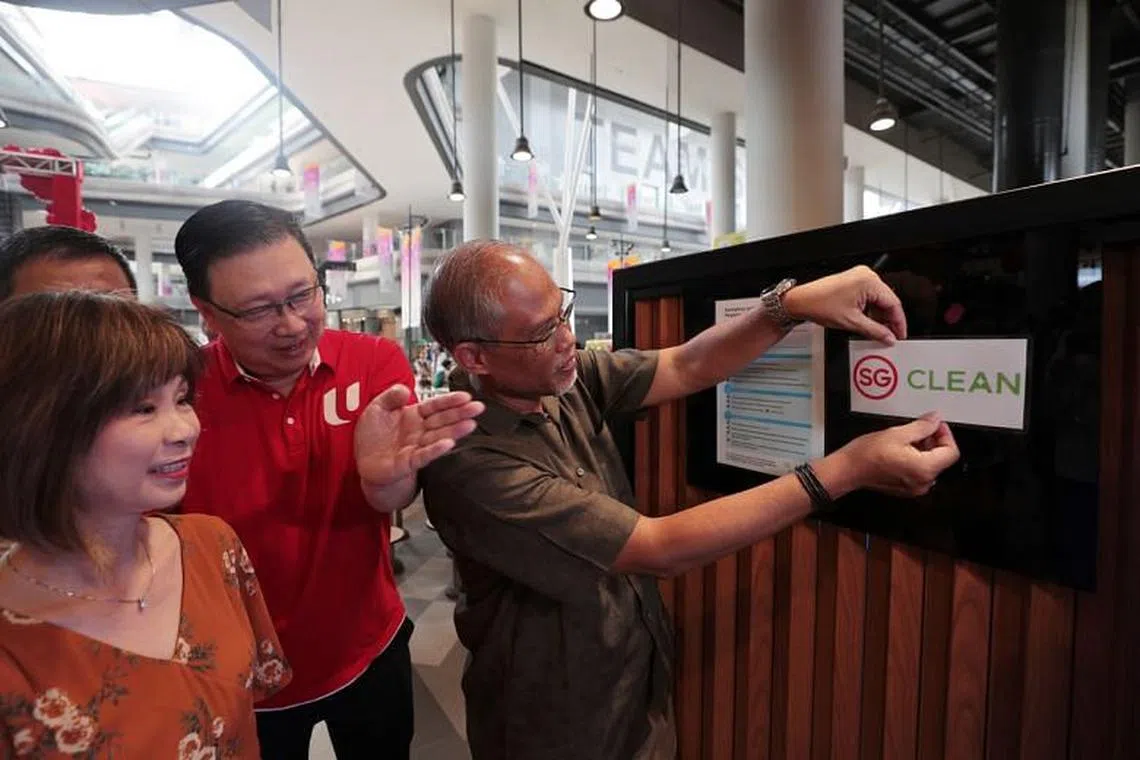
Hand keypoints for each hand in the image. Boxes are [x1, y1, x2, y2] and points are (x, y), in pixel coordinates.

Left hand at [354, 385, 484, 489]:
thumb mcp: (377, 407)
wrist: (362, 462)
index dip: (450, 401)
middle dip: (461, 413)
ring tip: (470, 424)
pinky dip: (435, 450)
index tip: (466, 396)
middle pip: (443, 420)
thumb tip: (405, 388)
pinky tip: (448, 444)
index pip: (435, 406)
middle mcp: (419, 431)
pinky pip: (424, 455)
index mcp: (414, 415)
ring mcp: (416, 446)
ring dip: (455, 431)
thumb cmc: (372, 436)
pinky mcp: (408, 462)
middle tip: (478, 408)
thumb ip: (390, 396)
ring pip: (438, 437)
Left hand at [782, 265, 906, 344]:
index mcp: (869, 281)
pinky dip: (871, 310)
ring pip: (878, 300)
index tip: (900, 334)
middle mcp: (866, 275)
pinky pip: (869, 297)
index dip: (898, 322)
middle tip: (890, 336)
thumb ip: (875, 331)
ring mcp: (859, 277)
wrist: (800, 300)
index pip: (893, 303)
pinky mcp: (853, 282)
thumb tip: (888, 337)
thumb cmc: (819, 304)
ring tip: (879, 332)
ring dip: (879, 316)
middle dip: (889, 320)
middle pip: (887, 301)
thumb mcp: (851, 322)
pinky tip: (870, 322)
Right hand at [834, 412, 959, 497]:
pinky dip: (917, 459)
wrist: (848, 470)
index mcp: (925, 469)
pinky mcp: (906, 489)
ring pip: (931, 465)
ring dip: (925, 449)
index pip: (951, 451)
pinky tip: (903, 449)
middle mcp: (923, 482)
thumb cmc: (868, 454)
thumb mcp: (898, 433)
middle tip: (921, 428)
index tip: (936, 424)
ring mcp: (915, 488)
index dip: (945, 434)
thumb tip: (935, 420)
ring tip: (908, 437)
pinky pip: (920, 472)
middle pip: (942, 459)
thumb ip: (922, 427)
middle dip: (934, 441)